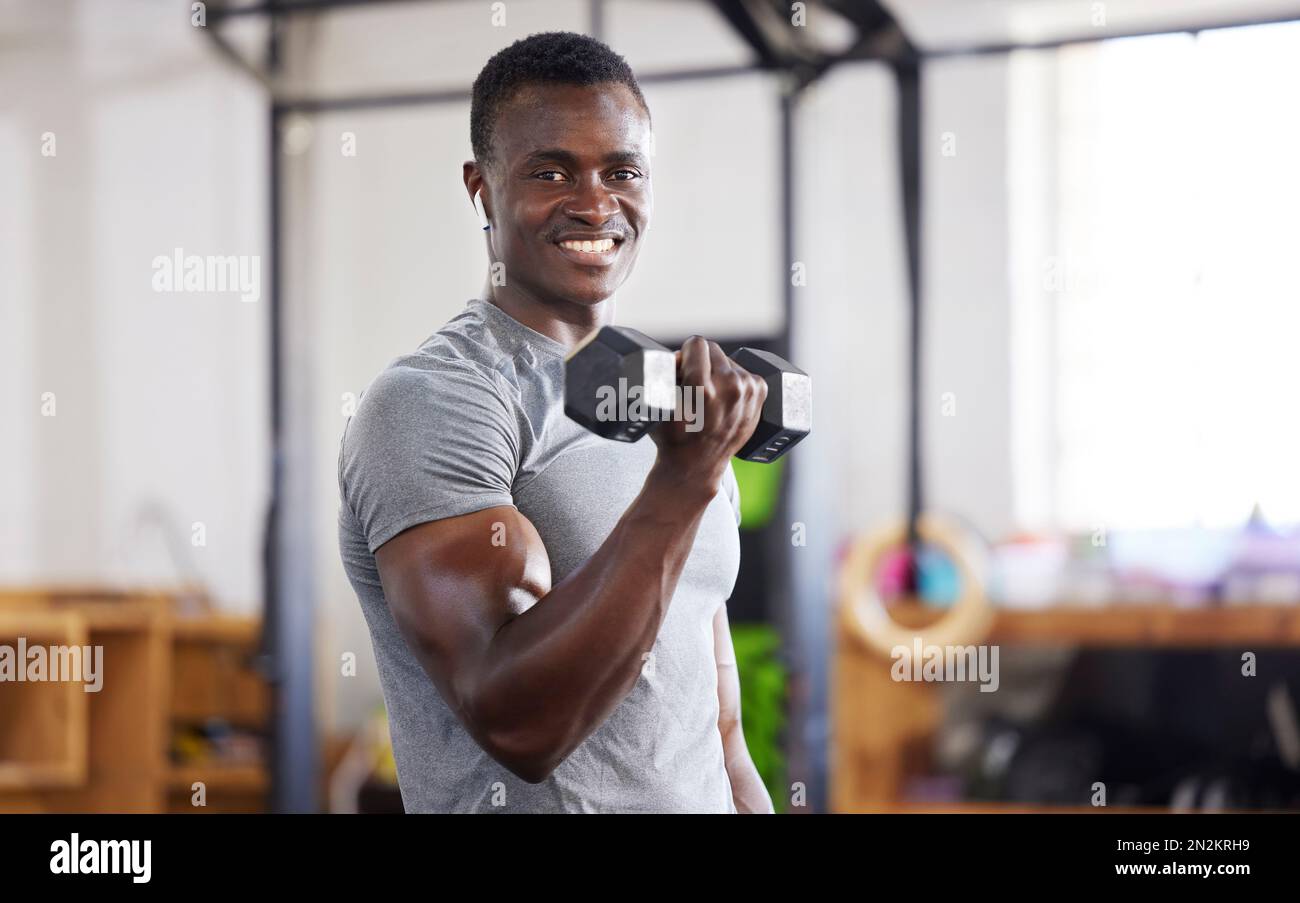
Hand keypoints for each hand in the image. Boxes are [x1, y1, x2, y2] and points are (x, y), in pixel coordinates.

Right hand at [650, 336, 767, 492]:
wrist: (697, 465)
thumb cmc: (674, 437)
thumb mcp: (659, 404)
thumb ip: (667, 371)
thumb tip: (680, 353)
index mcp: (703, 388)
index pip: (696, 343)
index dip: (685, 355)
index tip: (683, 368)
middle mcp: (729, 387)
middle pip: (712, 349)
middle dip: (701, 362)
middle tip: (694, 386)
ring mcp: (747, 390)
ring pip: (728, 360)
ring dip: (717, 372)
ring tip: (710, 397)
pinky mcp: (759, 392)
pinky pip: (743, 371)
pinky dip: (734, 381)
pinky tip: (725, 399)